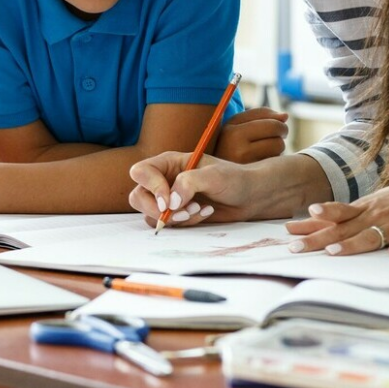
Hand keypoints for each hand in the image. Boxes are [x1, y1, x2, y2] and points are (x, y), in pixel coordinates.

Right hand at [128, 152, 265, 227]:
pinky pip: (168, 225)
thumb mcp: (214, 175)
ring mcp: (169, 198)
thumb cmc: (234, 179)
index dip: (150, 187)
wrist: (250, 197)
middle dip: (156, 209)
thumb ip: (190, 183)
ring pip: (151, 214)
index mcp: (169, 162)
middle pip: (138, 196)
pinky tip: (204, 214)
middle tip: (182, 213)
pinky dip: (184, 224)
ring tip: (198, 210)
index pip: (141, 172)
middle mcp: (164, 179)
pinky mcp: (177, 214)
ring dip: (173, 218)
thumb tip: (171, 202)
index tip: (168, 201)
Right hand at [213, 107, 288, 162]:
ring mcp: (245, 166)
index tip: (278, 124)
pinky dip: (272, 160)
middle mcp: (238, 150)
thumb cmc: (227, 142)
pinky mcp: (252, 178)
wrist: (211, 169)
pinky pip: (274, 164)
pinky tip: (262, 161)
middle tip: (279, 135)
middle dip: (281, 134)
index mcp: (232, 132)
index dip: (279, 123)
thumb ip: (260, 115)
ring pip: (278, 149)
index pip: (271, 123)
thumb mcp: (235, 124)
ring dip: (276, 148)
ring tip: (265, 148)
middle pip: (277, 138)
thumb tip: (285, 115)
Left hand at [283, 162, 388, 256]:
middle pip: (344, 230)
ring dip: (353, 244)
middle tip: (296, 248)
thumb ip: (339, 217)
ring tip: (334, 252)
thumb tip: (305, 225)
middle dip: (320, 239)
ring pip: (373, 235)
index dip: (312, 223)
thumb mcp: (366, 205)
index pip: (332, 217)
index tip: (289, 229)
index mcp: (363, 209)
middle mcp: (376, 215)